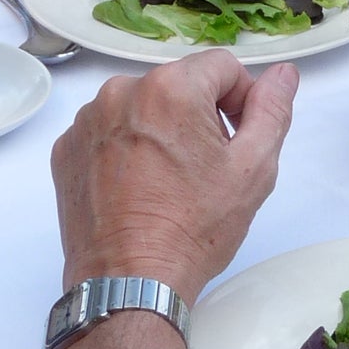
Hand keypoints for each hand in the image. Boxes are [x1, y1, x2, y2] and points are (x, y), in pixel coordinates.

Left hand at [52, 51, 297, 306]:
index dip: (241, 100)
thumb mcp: (253, 168)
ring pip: (141, 107)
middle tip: (206, 169)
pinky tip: (138, 189)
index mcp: (171, 88)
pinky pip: (107, 131)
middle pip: (179, 85)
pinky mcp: (66, 150)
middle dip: (199, 116)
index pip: (222, 66)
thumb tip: (283, 73)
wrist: (129, 282)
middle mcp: (121, 92)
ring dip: (160, 130)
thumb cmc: (193, 229)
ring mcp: (87, 121)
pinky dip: (126, 149)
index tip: (238, 140)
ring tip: (169, 182)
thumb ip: (272, 110)